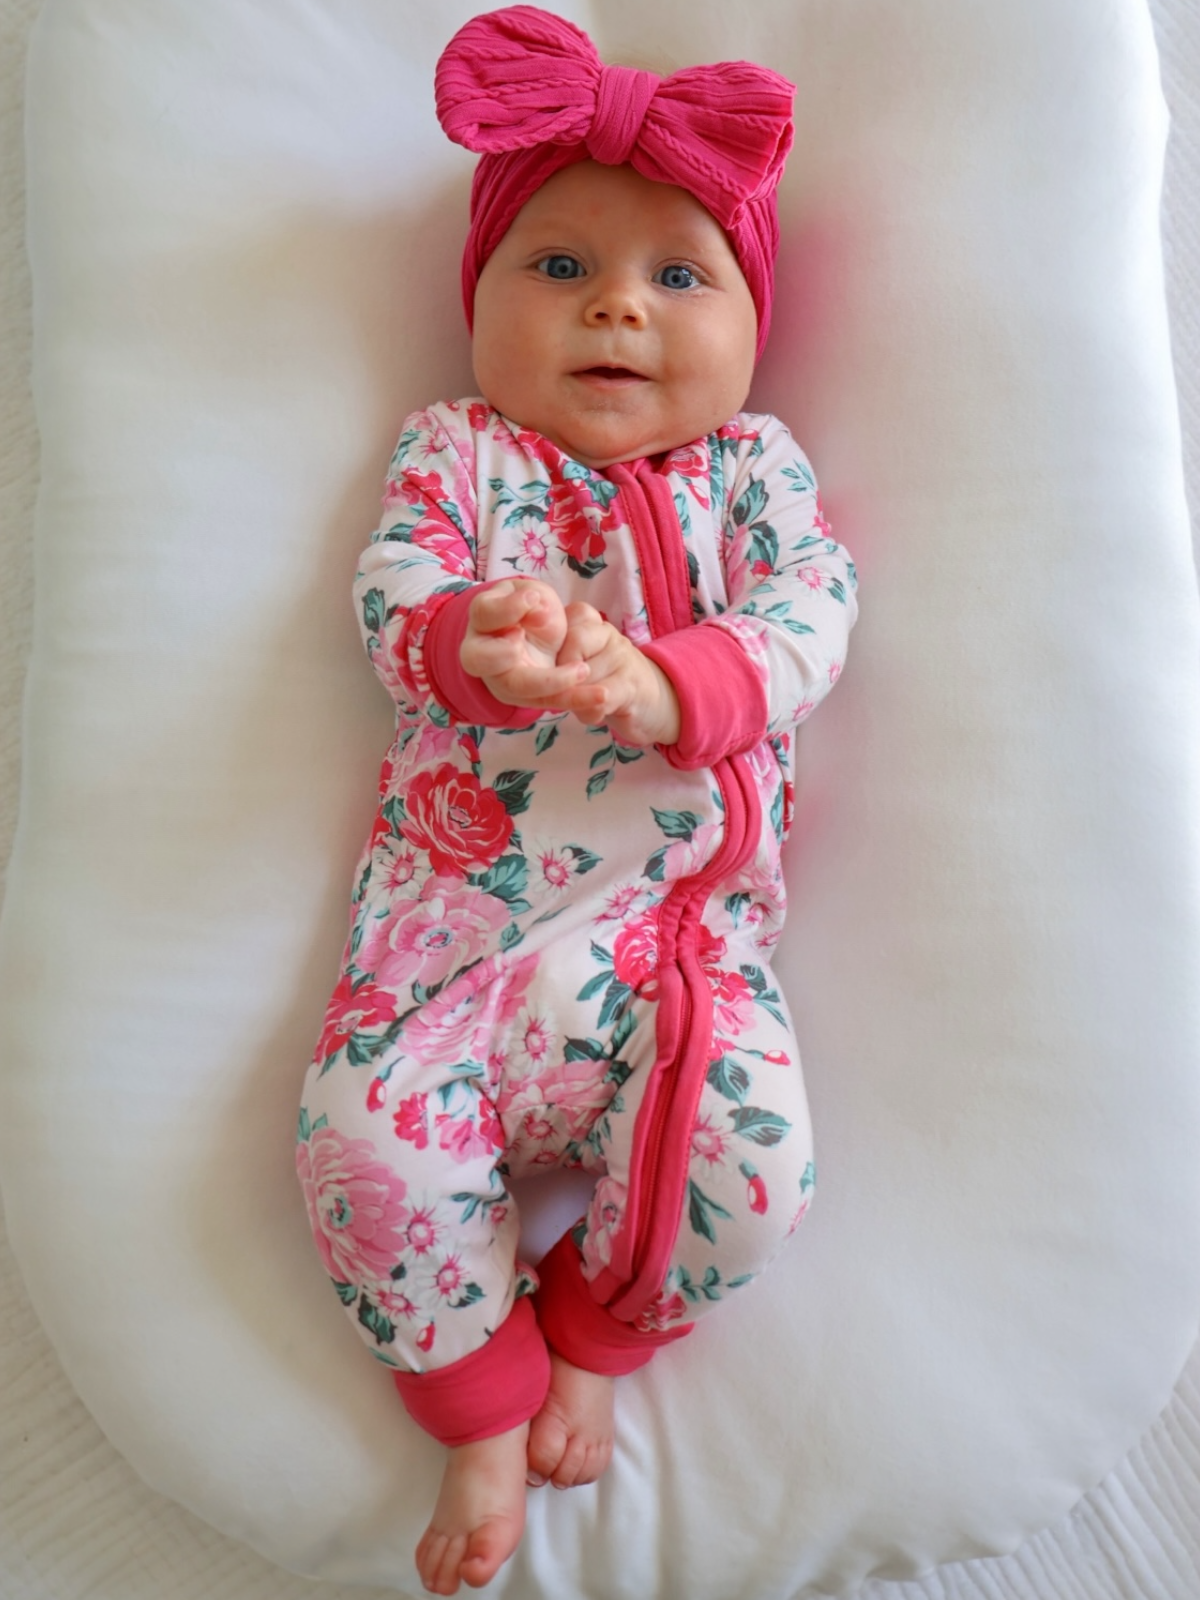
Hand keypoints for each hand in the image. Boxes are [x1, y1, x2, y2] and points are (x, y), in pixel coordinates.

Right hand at [459, 579, 588, 708]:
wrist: (541, 634)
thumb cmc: (532, 607)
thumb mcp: (532, 593)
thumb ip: (530, 599)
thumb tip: (531, 605)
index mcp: (483, 620)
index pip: (484, 614)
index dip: (504, 610)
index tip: (530, 600)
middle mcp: (483, 654)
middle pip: (482, 661)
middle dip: (503, 656)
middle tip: (523, 646)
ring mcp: (502, 680)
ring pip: (519, 688)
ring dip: (553, 684)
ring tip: (584, 670)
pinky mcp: (528, 697)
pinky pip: (548, 701)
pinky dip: (575, 698)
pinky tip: (599, 694)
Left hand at [553, 603, 680, 746]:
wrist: (655, 701)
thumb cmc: (606, 681)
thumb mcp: (581, 662)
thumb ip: (558, 655)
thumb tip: (522, 660)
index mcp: (592, 624)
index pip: (566, 617)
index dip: (552, 643)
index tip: (545, 664)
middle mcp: (608, 634)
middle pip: (573, 643)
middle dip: (562, 673)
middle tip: (563, 691)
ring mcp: (622, 657)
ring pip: (585, 673)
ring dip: (576, 698)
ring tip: (582, 706)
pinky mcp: (632, 685)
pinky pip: (600, 696)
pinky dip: (590, 711)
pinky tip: (594, 715)